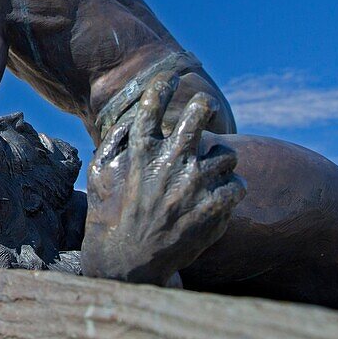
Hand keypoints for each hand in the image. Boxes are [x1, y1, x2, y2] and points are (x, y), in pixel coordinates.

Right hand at [81, 73, 245, 285]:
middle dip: (203, 105)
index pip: (153, 102)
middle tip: (205, 107)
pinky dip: (230, 190)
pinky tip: (218, 198)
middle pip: (198, 113)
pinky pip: (238, 186)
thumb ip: (115, 140)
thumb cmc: (109, 213)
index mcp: (140, 148)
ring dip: (221, 160)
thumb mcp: (99, 171)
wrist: (128, 260)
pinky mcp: (215, 208)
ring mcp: (195, 183)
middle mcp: (170, 159)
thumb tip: (132, 117)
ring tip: (212, 171)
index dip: (163, 84)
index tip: (170, 77)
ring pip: (227, 153)